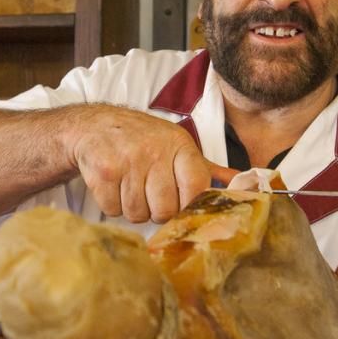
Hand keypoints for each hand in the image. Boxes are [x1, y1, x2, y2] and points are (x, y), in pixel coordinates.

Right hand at [71, 105, 236, 223]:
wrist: (94, 125)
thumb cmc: (141, 139)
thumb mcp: (177, 145)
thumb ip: (208, 168)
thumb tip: (244, 184)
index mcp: (179, 145)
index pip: (197, 187)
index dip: (189, 204)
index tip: (179, 203)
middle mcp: (155, 150)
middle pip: (165, 209)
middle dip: (156, 210)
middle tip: (148, 193)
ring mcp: (128, 160)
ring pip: (137, 213)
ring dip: (132, 208)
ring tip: (129, 186)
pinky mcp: (103, 171)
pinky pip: (113, 209)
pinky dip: (111, 205)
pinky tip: (112, 186)